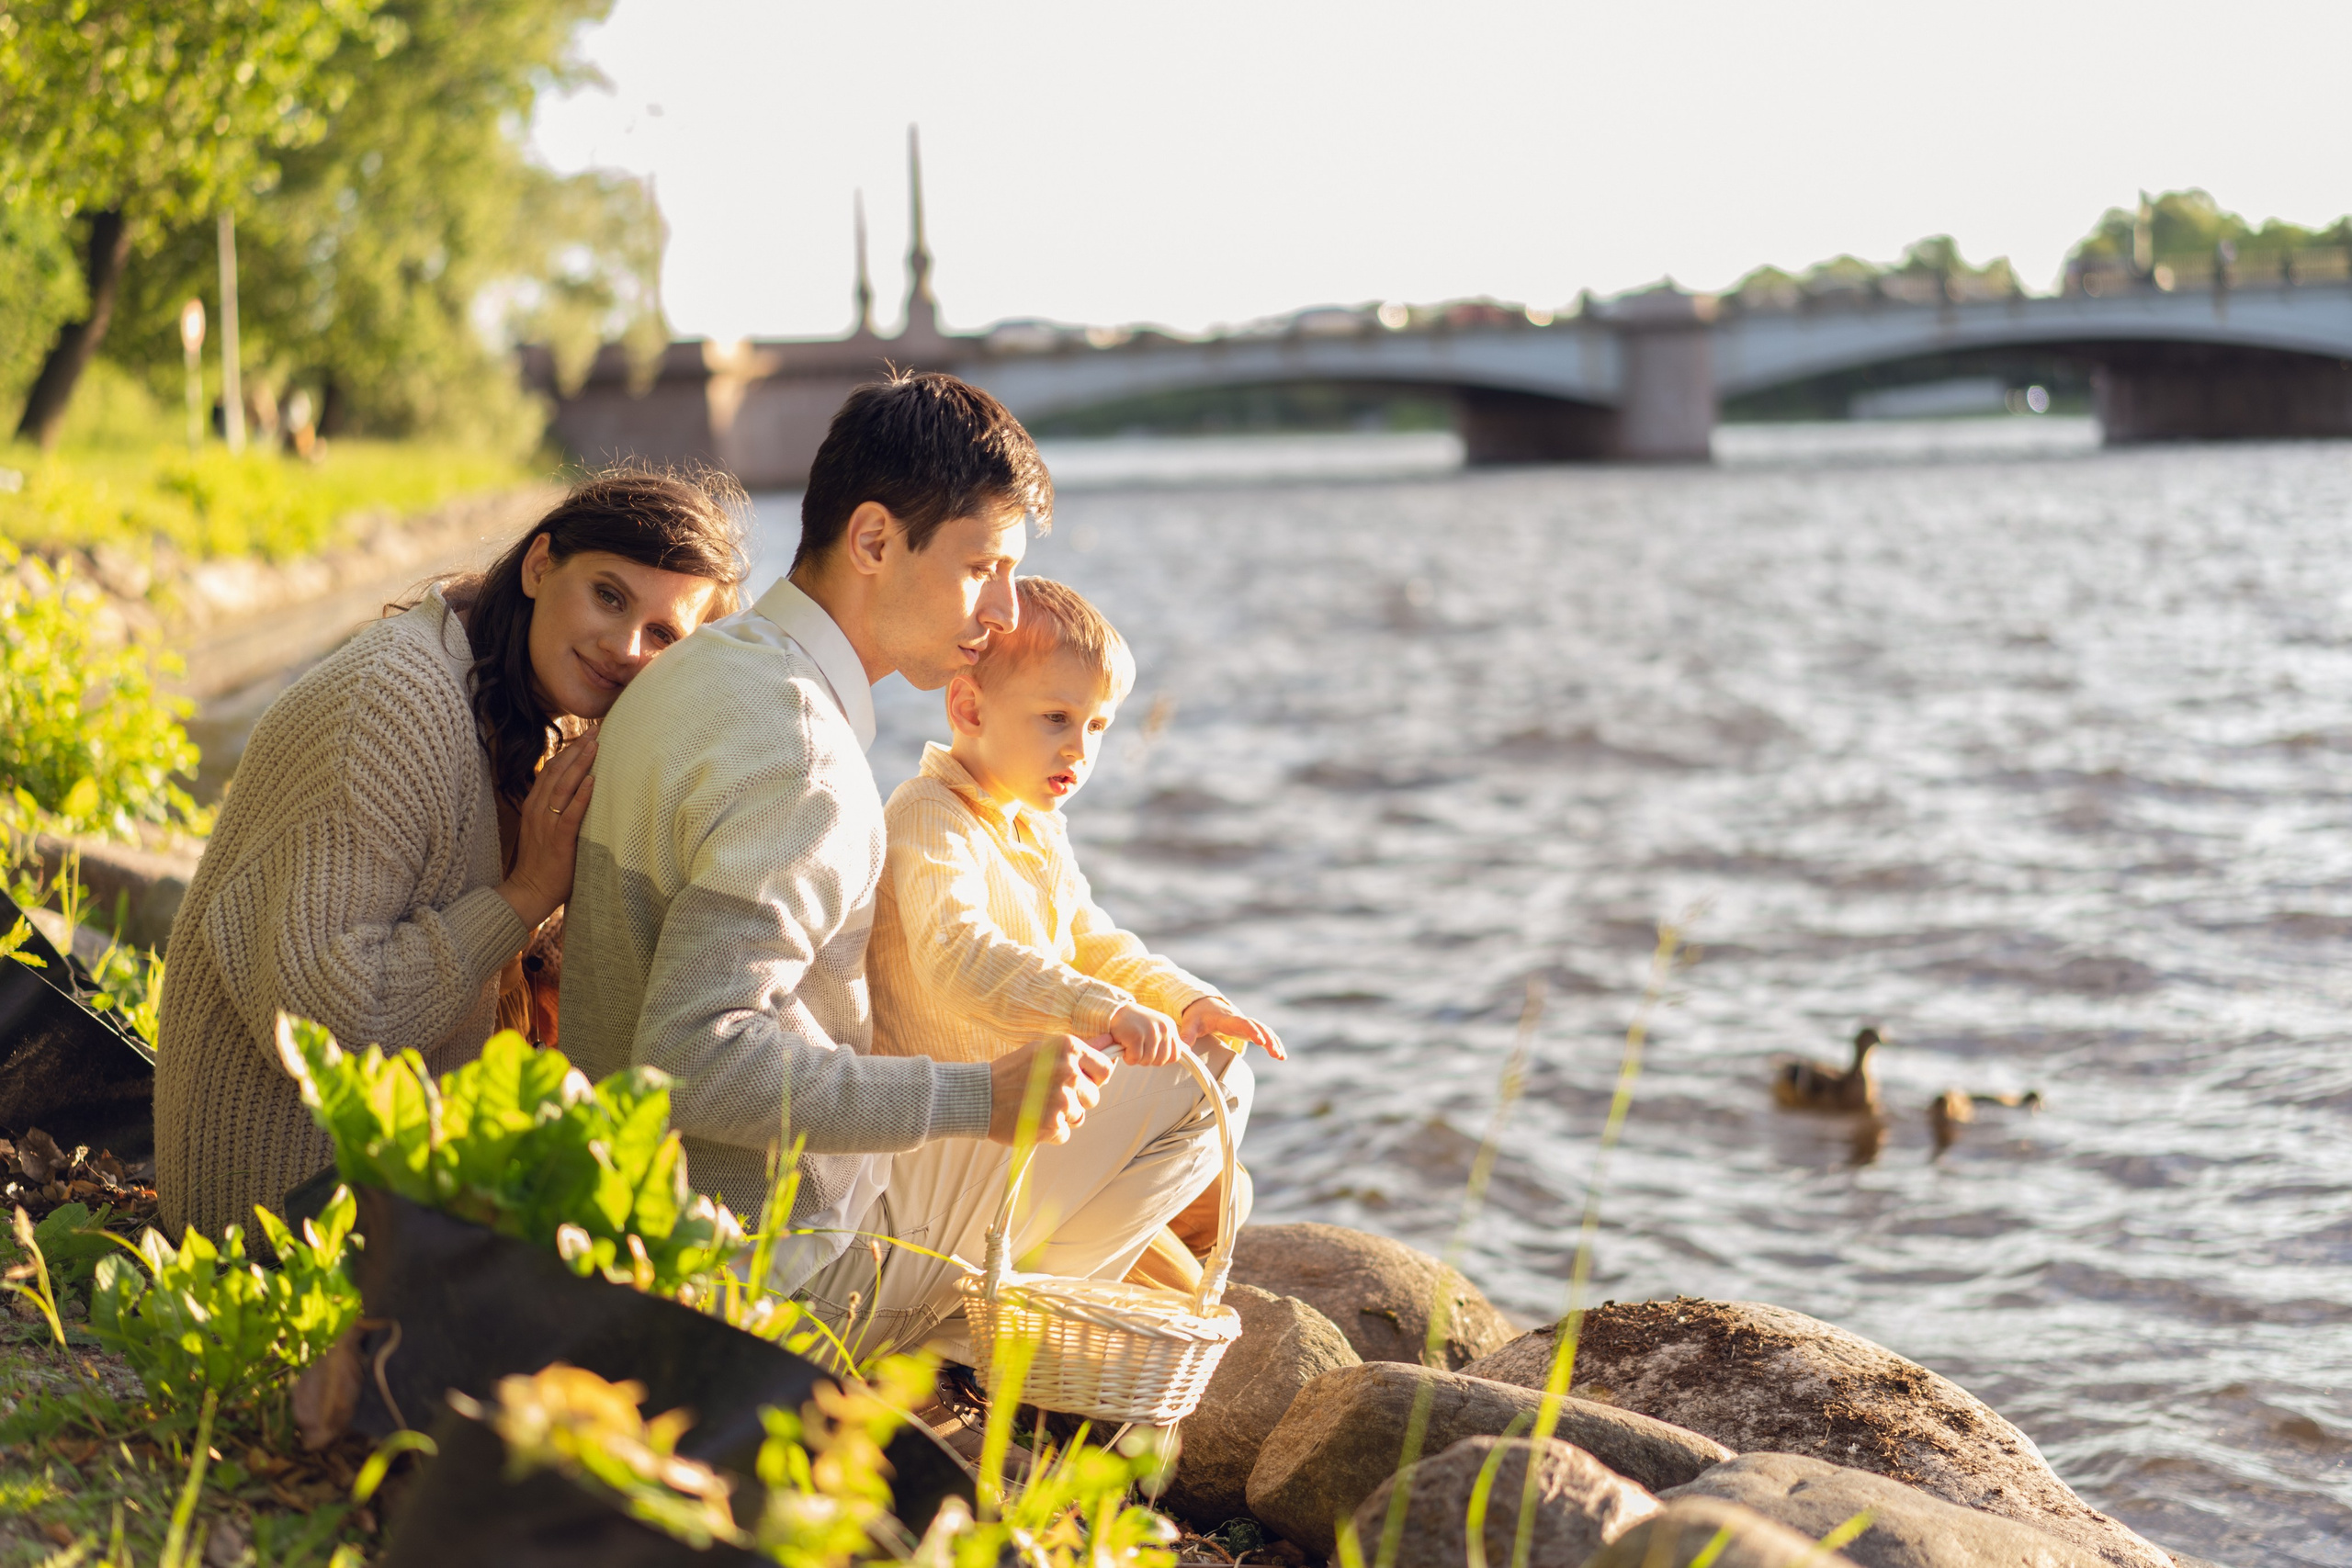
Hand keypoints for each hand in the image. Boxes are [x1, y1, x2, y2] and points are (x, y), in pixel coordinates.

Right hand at [497, 734, 596, 930]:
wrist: (530, 890)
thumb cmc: (545, 860)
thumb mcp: (547, 827)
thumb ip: (558, 808)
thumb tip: (579, 790)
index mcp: (535, 804)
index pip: (551, 769)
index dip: (569, 750)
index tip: (588, 734)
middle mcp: (538, 809)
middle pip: (557, 771)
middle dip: (578, 749)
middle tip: (598, 729)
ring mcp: (546, 824)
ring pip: (562, 787)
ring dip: (580, 765)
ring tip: (596, 745)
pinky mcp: (557, 840)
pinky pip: (569, 815)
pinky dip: (581, 797)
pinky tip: (592, 782)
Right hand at [987, 1034, 1112, 1145]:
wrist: (980, 1096)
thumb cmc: (1011, 1072)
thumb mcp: (1043, 1050)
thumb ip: (1077, 1051)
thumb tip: (1108, 1041)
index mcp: (1068, 1048)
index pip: (1105, 1069)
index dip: (1093, 1079)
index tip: (1079, 1082)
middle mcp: (1069, 1072)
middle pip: (1094, 1097)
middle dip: (1076, 1100)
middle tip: (1049, 1096)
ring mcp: (1062, 1100)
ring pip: (1079, 1117)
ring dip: (1062, 1117)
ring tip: (1038, 1107)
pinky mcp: (1053, 1125)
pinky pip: (1064, 1134)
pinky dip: (1050, 1132)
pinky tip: (1033, 1120)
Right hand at [1107, 1003, 1183, 1066]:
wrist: (1114, 1011)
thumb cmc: (1133, 1023)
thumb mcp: (1155, 1028)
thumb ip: (1167, 1040)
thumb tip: (1184, 1052)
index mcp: (1170, 1026)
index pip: (1175, 1055)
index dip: (1161, 1059)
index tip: (1150, 1051)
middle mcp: (1164, 1028)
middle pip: (1161, 1061)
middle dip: (1147, 1059)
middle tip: (1137, 1046)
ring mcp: (1151, 1031)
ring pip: (1147, 1061)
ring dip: (1136, 1057)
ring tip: (1131, 1044)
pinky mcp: (1137, 1036)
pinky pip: (1135, 1059)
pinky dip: (1127, 1057)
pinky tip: (1124, 1044)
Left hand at [1181, 996, 1285, 1060]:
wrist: (1204, 1004)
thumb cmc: (1198, 1015)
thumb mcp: (1190, 1023)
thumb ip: (1186, 1035)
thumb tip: (1181, 1049)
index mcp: (1227, 1018)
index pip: (1242, 1023)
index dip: (1252, 1031)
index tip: (1260, 1041)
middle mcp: (1240, 1019)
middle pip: (1258, 1027)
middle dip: (1267, 1038)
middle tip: (1274, 1052)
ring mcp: (1246, 1024)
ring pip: (1264, 1030)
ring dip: (1273, 1042)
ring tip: (1281, 1056)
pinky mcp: (1249, 1029)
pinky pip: (1265, 1034)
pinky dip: (1273, 1042)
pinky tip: (1281, 1055)